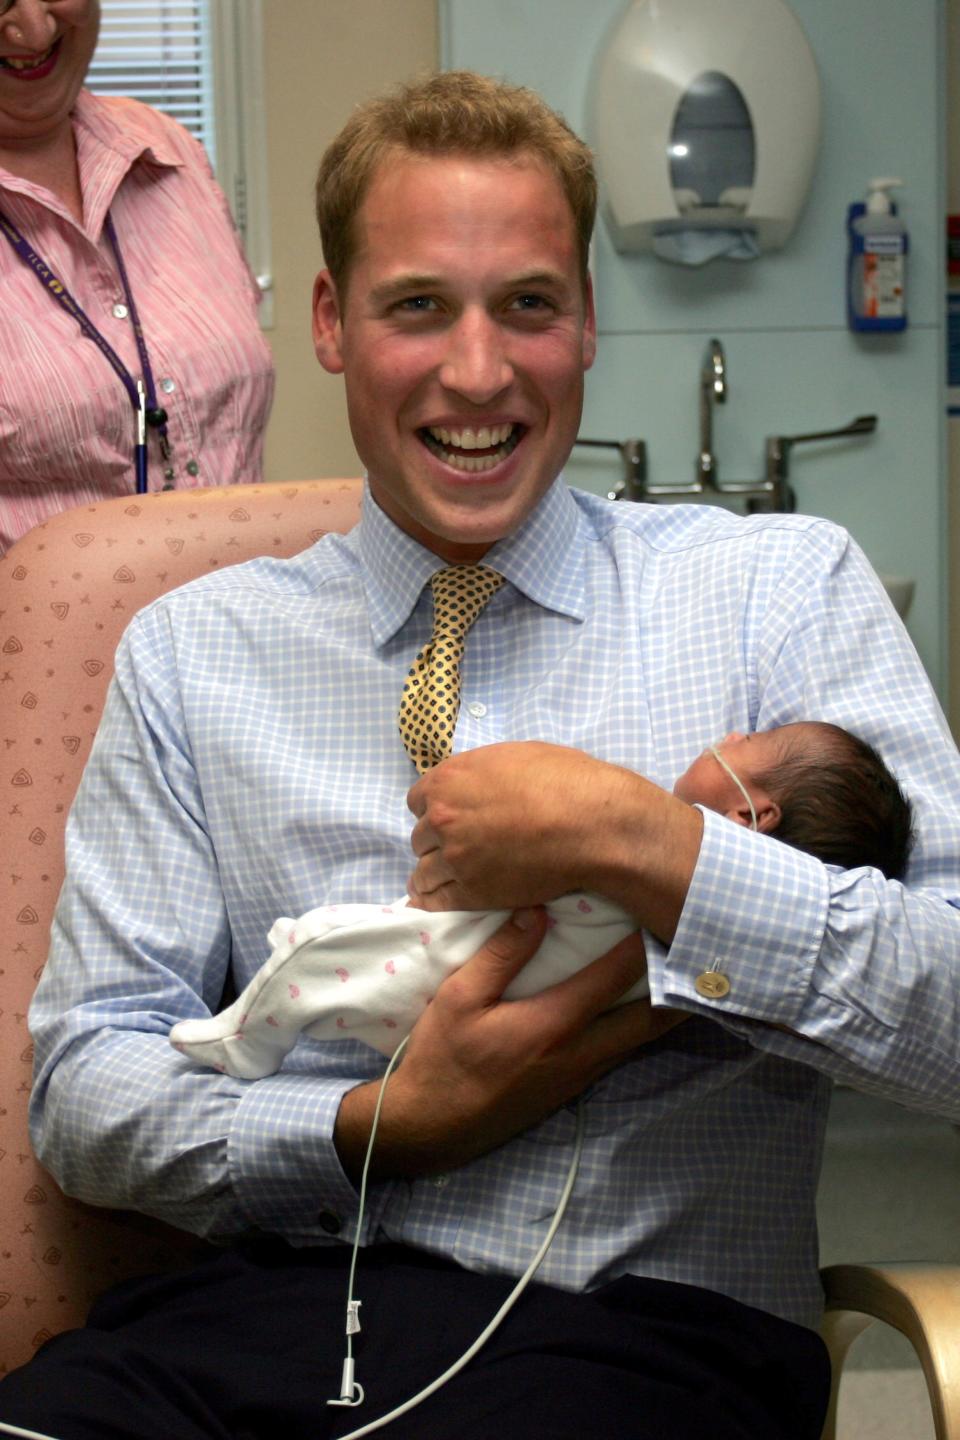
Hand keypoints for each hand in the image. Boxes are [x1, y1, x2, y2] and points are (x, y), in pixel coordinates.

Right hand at [333, 907, 687, 1182]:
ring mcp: (579, 1077)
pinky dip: (637, 1030)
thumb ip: (501, 955)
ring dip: (661, 1012)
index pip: (613, 979)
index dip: (641, 948)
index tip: (660, 917)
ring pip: (637, 1042)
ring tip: (678, 978)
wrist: (430, 1127)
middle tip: (694, 954)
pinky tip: (635, 1011)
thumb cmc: (441, 1058)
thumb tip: (537, 911)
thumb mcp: (459, 998)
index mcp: (553, 1026)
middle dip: (676, 988)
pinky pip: (618, 1054)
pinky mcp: (571, 1090)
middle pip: (647, 1021)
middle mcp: (579, 1054)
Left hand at [407, 741, 702, 941]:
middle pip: (421, 836)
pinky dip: (433, 902)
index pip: (418, 800)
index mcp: (449, 780)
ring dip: (432, 874)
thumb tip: (481, 782)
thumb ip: (483, 772)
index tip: (450, 818)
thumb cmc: (565, 781)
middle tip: (457, 848)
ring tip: (439, 881)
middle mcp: (442, 818)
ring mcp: (455, 857)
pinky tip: (432, 903)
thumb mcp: (516, 756)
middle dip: (436, 841)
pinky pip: (437, 901)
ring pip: (424, 871)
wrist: (590, 824)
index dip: (435, 809)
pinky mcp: (471, 892)